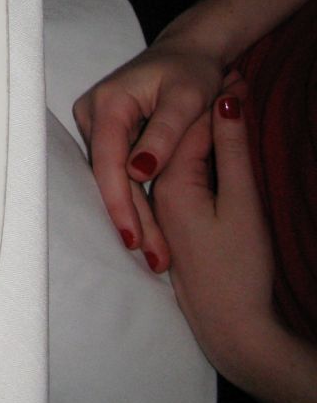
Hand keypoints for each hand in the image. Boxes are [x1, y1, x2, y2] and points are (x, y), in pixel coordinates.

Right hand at [72, 40, 223, 266]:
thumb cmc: (193, 71)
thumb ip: (165, 135)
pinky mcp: (106, 132)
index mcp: (109, 103)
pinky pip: (116, 170)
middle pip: (107, 175)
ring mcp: (96, 123)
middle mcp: (93, 113)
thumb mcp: (188, 100)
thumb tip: (138, 172)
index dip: (120, 203)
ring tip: (156, 252)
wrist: (190, 51)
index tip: (134, 239)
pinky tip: (149, 226)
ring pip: (111, 177)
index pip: (108, 162)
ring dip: (132, 212)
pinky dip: (134, 197)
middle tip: (154, 258)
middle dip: (130, 217)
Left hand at [151, 82, 280, 372]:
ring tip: (234, 101)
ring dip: (207, 132)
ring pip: (183, 155)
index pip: (191, 128)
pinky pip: (186, 173)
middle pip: (182, 138)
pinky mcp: (177, 220)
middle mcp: (159, 191)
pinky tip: (221, 146)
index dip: (218, 101)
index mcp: (171, 182)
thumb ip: (232, 151)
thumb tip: (227, 103)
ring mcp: (166, 207)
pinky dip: (204, 155)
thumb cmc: (240, 269)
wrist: (235, 328)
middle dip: (209, 112)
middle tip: (239, 80)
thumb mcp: (243, 204)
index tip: (238, 74)